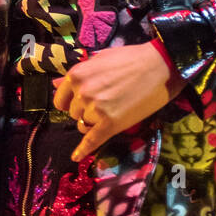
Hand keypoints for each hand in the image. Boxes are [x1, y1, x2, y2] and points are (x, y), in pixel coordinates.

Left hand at [52, 40, 185, 162]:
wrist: (160, 66)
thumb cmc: (131, 58)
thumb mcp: (99, 59)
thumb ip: (78, 74)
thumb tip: (55, 84)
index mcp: (77, 74)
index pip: (61, 100)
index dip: (70, 103)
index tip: (79, 104)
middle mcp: (82, 92)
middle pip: (74, 113)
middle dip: (85, 111)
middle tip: (105, 102)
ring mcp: (96, 108)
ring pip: (85, 124)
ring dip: (94, 122)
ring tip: (112, 111)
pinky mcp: (111, 123)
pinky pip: (92, 140)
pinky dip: (84, 150)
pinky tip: (77, 157)